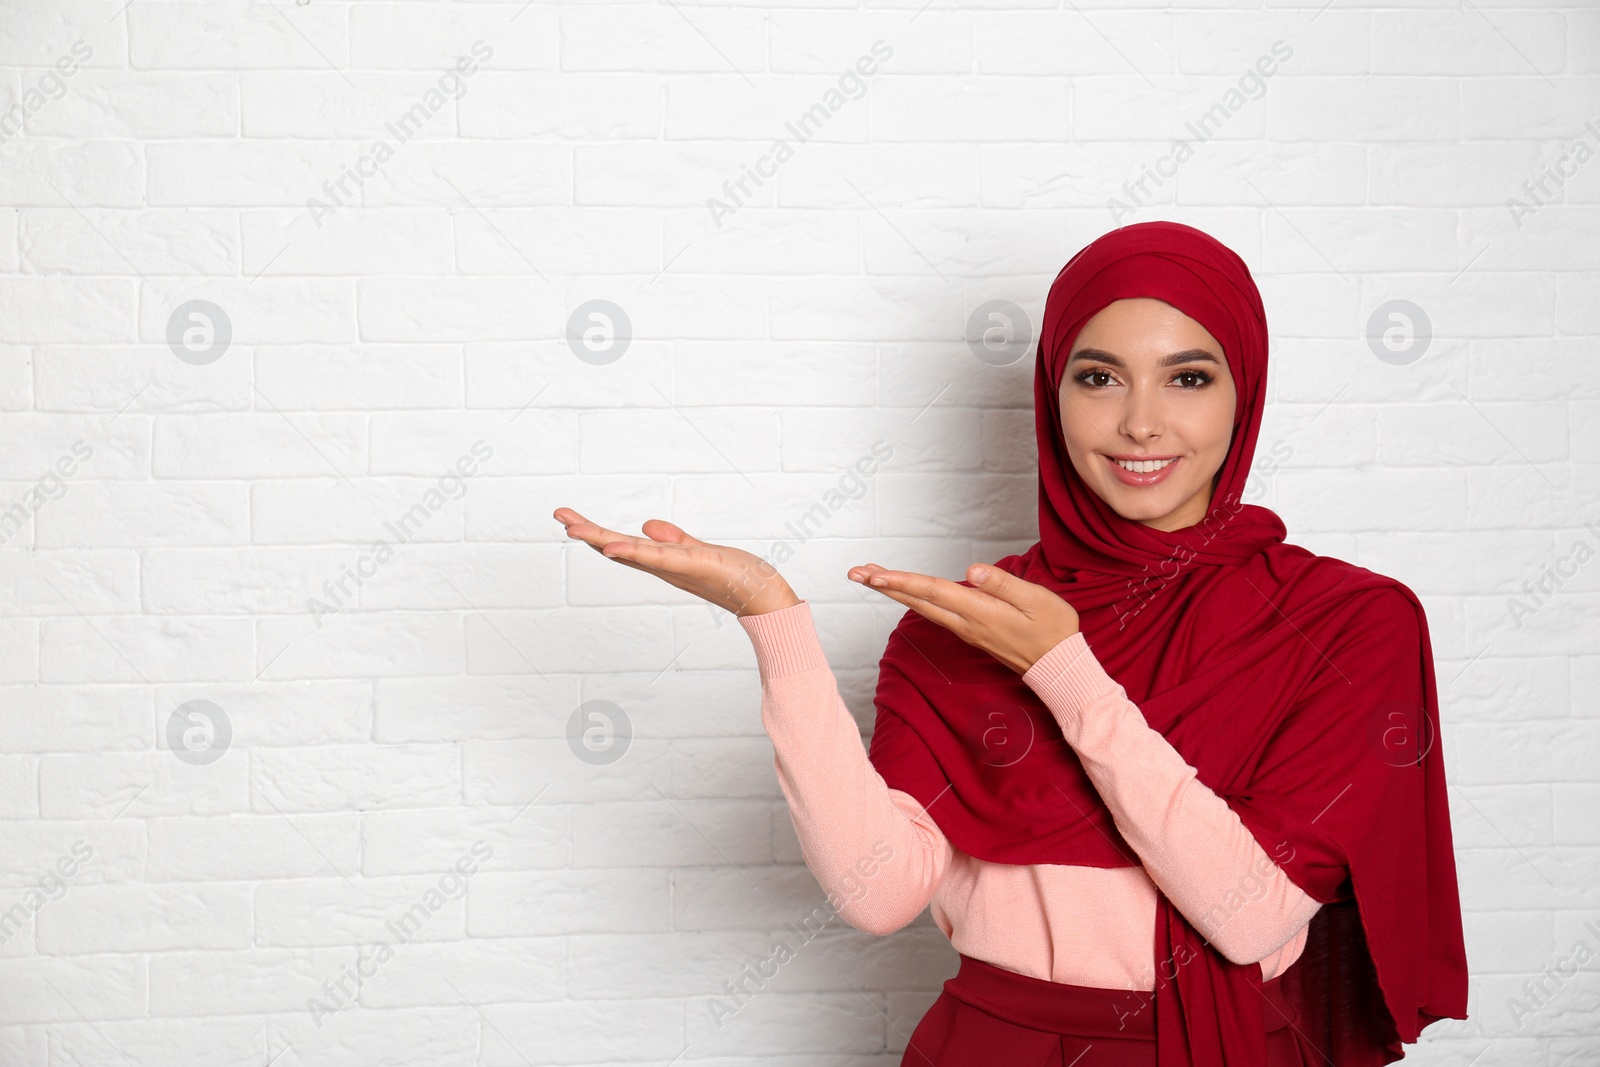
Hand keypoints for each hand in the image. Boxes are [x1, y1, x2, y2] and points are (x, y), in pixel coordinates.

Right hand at [555, 507, 800, 616]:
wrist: (761, 595)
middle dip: (588, 532)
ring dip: (602, 540)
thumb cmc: (732, 574)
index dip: (595, 533)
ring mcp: (675, 567)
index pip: (621, 545)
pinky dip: (635, 552)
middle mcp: (662, 566)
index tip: (568, 518)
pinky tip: (614, 547)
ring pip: (631, 552)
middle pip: (617, 548)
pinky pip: (659, 558)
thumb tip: (647, 525)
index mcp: (661, 560)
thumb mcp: (696, 550)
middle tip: (559, 515)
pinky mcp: (693, 565)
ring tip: (574, 528)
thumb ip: (672, 539)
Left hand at [848, 562, 1079, 674]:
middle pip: (917, 600)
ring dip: (895, 591)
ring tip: (872, 576)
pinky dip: (913, 599)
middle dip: (885, 585)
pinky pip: (934, 612)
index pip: (933, 591)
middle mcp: (966, 622)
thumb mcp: (1037, 601)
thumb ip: (1004, 585)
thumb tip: (972, 570)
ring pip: (922, 607)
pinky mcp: (970, 631)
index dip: (902, 581)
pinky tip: (904, 592)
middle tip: (856, 571)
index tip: (874, 574)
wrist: (1059, 667)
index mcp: (980, 612)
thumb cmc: (1054, 630)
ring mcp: (966, 629)